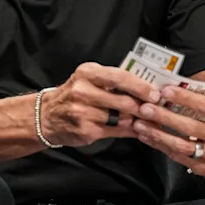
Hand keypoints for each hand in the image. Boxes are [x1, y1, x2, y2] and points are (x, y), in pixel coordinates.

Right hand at [40, 62, 160, 146]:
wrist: (47, 116)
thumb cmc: (75, 94)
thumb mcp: (89, 79)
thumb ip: (113, 81)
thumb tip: (145, 86)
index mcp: (87, 73)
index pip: (120, 77)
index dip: (141, 86)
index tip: (155, 93)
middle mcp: (83, 91)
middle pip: (123, 100)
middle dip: (143, 106)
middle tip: (157, 109)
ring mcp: (83, 112)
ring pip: (121, 118)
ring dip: (138, 120)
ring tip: (150, 119)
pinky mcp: (85, 130)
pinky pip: (115, 131)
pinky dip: (129, 130)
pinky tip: (137, 129)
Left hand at [132, 34, 204, 176]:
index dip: (187, 99)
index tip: (166, 90)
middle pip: (193, 128)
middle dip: (167, 118)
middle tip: (146, 107)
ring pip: (184, 147)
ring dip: (159, 134)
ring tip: (140, 122)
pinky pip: (180, 159)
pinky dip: (161, 147)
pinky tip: (146, 136)